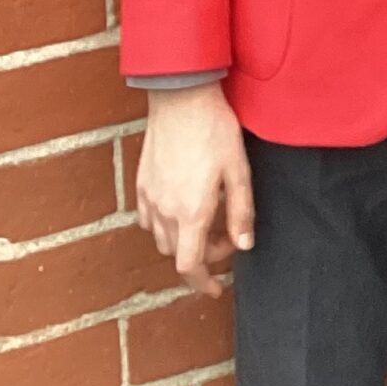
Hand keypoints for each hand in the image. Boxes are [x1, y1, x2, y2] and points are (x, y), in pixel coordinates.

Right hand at [135, 83, 253, 297]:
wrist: (181, 96)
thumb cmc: (214, 130)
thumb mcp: (239, 170)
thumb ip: (241, 211)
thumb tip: (244, 246)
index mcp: (191, 212)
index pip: (190, 266)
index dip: (203, 283)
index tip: (216, 289)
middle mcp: (165, 210)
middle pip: (177, 254)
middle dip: (202, 256)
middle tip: (226, 237)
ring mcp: (149, 196)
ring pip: (162, 238)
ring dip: (184, 241)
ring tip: (207, 220)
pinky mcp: (142, 182)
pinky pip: (149, 218)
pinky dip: (165, 224)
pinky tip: (182, 207)